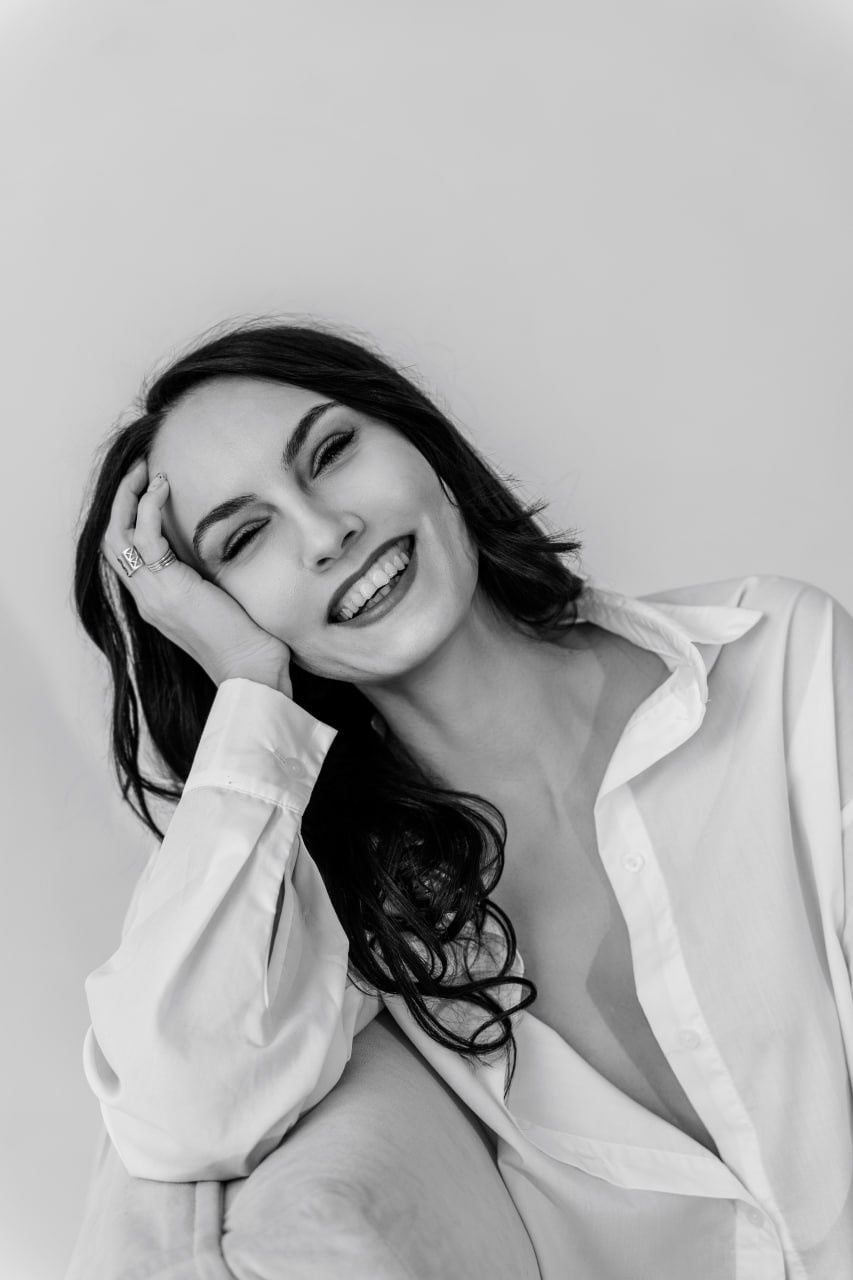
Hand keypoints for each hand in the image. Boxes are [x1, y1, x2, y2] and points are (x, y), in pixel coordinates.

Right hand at [101, 459, 292, 694]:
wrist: (251, 670)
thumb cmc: (249, 642)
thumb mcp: (221, 602)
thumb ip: (208, 579)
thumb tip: (222, 550)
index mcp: (156, 602)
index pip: (125, 555)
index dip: (129, 519)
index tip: (146, 489)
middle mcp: (146, 598)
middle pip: (112, 541)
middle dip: (121, 501)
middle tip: (140, 470)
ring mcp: (153, 595)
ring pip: (119, 536)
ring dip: (129, 497)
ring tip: (147, 470)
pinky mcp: (169, 589)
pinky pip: (145, 537)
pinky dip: (149, 507)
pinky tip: (163, 486)